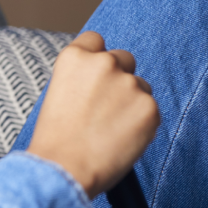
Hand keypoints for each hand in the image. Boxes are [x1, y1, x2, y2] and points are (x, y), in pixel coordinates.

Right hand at [27, 32, 159, 196]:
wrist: (64, 168)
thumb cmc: (56, 138)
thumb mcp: (59, 93)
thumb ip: (83, 78)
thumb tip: (105, 81)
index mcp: (75, 57)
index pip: (95, 40)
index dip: (97, 58)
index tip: (96, 76)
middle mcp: (103, 63)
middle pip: (124, 58)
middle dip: (120, 77)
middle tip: (107, 107)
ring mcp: (129, 84)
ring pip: (141, 86)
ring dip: (132, 102)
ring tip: (111, 130)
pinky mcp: (149, 107)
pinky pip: (151, 111)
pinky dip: (142, 125)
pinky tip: (121, 140)